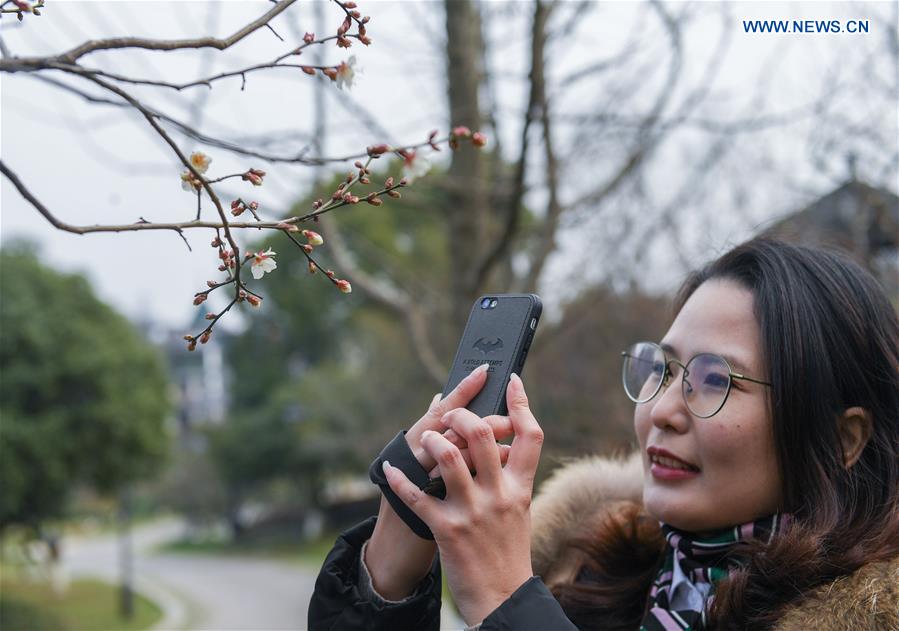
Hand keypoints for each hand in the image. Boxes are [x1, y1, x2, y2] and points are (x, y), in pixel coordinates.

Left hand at [382, 373, 543, 625]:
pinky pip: (417, 496)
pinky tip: (389, 470)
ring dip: (431, 439)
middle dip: (461, 415)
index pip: (530, 436)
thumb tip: (497, 443)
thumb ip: (507, 476)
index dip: (521, 403)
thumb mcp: (518, 511)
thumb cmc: (507, 552)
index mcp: (520, 488)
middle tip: (449, 414)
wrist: (503, 599)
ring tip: (425, 438)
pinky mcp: (447, 529)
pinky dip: (399, 480)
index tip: (510, 379)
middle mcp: (499, 494)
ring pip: (448, 456)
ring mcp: (473, 511)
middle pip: (484, 434)